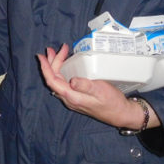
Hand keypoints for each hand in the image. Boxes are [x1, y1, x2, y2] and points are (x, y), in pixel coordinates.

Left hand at [36, 44, 155, 129]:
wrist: (121, 114)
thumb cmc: (112, 103)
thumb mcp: (100, 91)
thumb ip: (85, 86)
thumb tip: (72, 80)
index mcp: (71, 96)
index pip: (52, 81)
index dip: (45, 68)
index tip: (41, 56)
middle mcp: (69, 98)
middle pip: (54, 78)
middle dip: (52, 62)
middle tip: (53, 49)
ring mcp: (73, 97)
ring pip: (59, 79)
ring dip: (57, 65)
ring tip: (57, 53)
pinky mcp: (78, 96)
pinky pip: (65, 81)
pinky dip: (64, 70)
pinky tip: (68, 64)